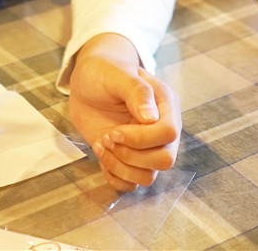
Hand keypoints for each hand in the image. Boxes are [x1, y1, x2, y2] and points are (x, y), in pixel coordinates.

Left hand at [68, 33, 181, 192]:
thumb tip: (151, 118)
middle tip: (107, 139)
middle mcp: (162, 129)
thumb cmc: (105, 71)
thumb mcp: (118, 74)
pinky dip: (114, 177)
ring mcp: (148, 147)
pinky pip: (132, 184)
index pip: (169, 133)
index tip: (114, 131)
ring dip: (120, 167)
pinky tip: (102, 156)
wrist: (88, 83)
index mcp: (166, 105)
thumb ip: (137, 92)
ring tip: (101, 145)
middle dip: (131, 156)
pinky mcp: (131, 160)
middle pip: (165, 160)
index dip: (141, 139)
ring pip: (148, 176)